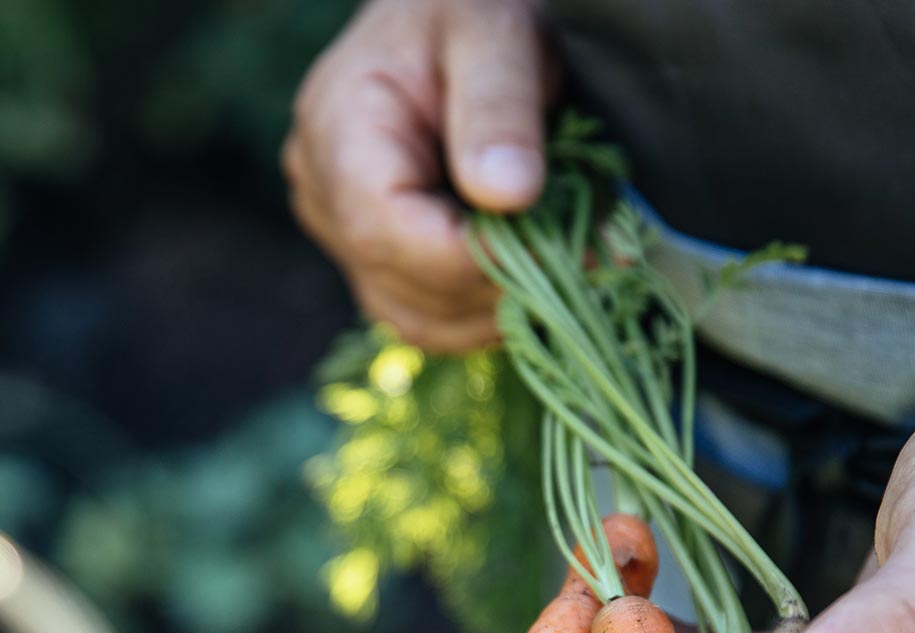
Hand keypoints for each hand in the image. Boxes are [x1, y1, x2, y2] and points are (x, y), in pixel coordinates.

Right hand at [283, 0, 552, 351]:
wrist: (451, 8)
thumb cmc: (471, 4)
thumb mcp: (493, 31)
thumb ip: (498, 109)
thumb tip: (509, 195)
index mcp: (338, 131)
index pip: (389, 235)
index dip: (479, 262)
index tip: (573, 252)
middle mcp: (323, 191)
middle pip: (406, 289)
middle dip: (502, 287)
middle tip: (591, 254)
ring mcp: (340, 228)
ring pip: (417, 318)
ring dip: (497, 308)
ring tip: (565, 259)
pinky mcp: (371, 251)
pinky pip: (425, 311)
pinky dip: (484, 306)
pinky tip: (532, 267)